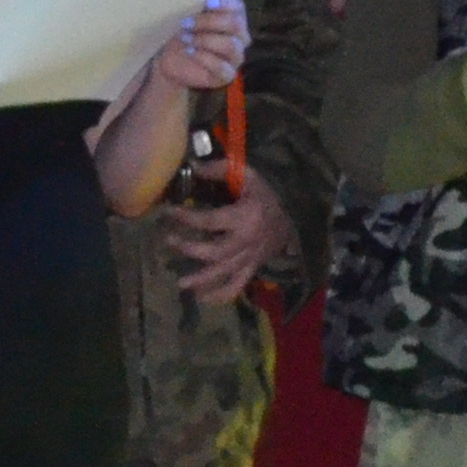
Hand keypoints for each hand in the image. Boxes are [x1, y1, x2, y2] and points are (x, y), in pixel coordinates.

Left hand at [151, 0, 249, 93]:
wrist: (171, 62)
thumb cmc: (183, 35)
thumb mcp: (188, 18)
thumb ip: (198, 8)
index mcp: (234, 18)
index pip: (239, 7)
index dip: (225, 3)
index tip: (207, 2)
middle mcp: (240, 37)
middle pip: (235, 25)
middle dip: (209, 22)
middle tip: (186, 23)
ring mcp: (236, 57)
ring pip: (230, 45)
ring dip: (204, 40)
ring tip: (185, 38)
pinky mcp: (228, 75)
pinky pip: (221, 66)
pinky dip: (203, 57)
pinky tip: (189, 51)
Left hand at [162, 165, 278, 297]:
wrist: (299, 208)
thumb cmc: (271, 189)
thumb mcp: (249, 173)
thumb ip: (220, 170)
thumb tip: (192, 167)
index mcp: (245, 217)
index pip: (209, 221)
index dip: (186, 217)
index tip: (167, 212)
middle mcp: (247, 241)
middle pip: (214, 252)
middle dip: (189, 249)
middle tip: (168, 241)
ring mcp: (252, 257)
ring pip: (224, 273)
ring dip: (201, 280)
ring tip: (180, 284)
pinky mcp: (255, 266)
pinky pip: (238, 285)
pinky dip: (221, 295)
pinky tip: (202, 298)